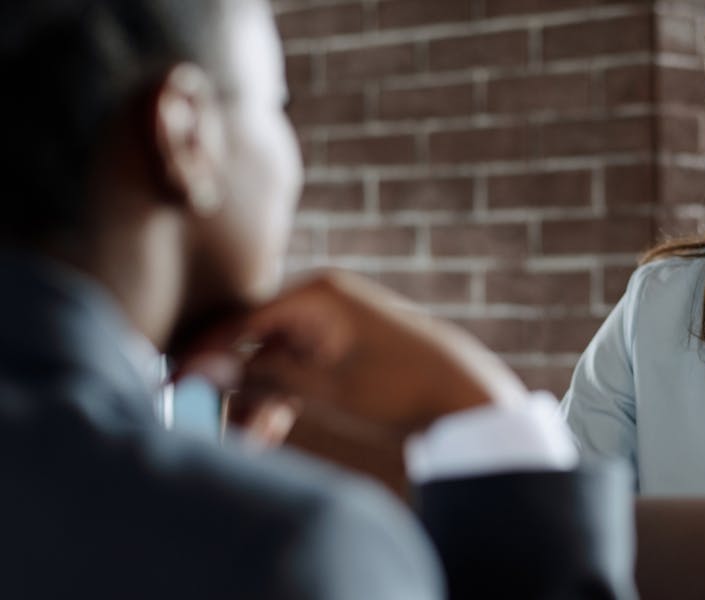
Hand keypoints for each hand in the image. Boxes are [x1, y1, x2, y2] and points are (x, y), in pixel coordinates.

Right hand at [177, 271, 526, 435]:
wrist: (464, 397)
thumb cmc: (397, 386)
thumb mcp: (324, 387)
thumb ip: (264, 377)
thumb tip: (203, 371)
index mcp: (316, 295)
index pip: (241, 322)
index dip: (204, 357)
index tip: (173, 385)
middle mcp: (320, 302)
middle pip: (254, 344)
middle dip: (235, 389)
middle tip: (214, 429)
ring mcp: (331, 326)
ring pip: (275, 364)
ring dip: (259, 402)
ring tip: (249, 443)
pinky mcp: (340, 351)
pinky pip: (298, 372)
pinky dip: (284, 400)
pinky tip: (268, 434)